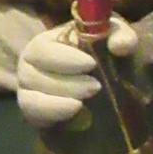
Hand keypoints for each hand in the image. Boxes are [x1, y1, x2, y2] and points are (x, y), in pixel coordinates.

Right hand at [14, 13, 136, 127]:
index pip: (42, 50)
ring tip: (83, 103)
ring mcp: (29, 92)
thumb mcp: (116, 38)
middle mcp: (30, 67)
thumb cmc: (105, 52)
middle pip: (32, 76)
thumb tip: (119, 46)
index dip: (63, 58)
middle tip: (95, 87)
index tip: (90, 64)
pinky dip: (52, 115)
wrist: (109, 83)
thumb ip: (123, 36)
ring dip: (58, 102)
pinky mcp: (35, 115)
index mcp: (45, 43)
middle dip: (66, 83)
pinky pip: (34, 117)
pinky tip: (74, 113)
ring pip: (31, 99)